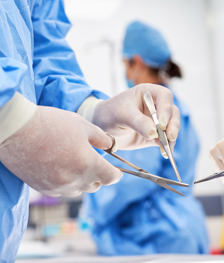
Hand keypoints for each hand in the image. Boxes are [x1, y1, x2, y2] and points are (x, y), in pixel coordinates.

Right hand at [0, 106, 122, 196]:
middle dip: (98, 175)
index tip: (115, 169)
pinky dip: (67, 182)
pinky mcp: (43, 189)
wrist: (16, 130)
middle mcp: (74, 179)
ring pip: (79, 190)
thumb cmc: (52, 124)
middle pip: (96, 185)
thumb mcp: (83, 125)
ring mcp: (57, 186)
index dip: (116, 173)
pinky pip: (63, 191)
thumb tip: (112, 146)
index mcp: (87, 163)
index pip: (111, 178)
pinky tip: (60, 167)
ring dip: (82, 180)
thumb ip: (102, 138)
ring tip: (74, 162)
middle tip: (92, 160)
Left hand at [92, 84, 179, 154]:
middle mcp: (156, 105)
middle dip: (173, 125)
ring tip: (166, 148)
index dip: (166, 108)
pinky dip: (167, 147)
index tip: (161, 123)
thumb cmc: (110, 113)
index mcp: (148, 93)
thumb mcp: (122, 115)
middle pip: (172, 113)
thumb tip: (154, 133)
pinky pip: (165, 141)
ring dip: (171, 138)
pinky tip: (165, 153)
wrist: (102, 128)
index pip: (165, 96)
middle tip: (170, 137)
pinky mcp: (155, 136)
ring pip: (171, 127)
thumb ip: (138, 122)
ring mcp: (157, 121)